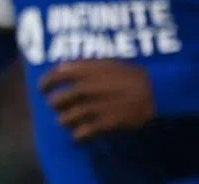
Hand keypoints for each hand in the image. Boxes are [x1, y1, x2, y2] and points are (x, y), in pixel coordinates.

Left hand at [40, 60, 155, 140]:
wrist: (156, 92)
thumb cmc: (132, 75)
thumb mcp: (107, 63)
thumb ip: (84, 65)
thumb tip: (61, 67)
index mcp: (85, 71)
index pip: (54, 76)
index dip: (45, 83)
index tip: (41, 88)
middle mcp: (85, 88)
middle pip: (57, 100)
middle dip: (55, 104)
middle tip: (56, 106)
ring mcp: (93, 107)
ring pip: (66, 118)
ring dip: (64, 121)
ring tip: (66, 121)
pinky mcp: (104, 124)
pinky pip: (82, 133)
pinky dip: (77, 136)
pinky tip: (78, 135)